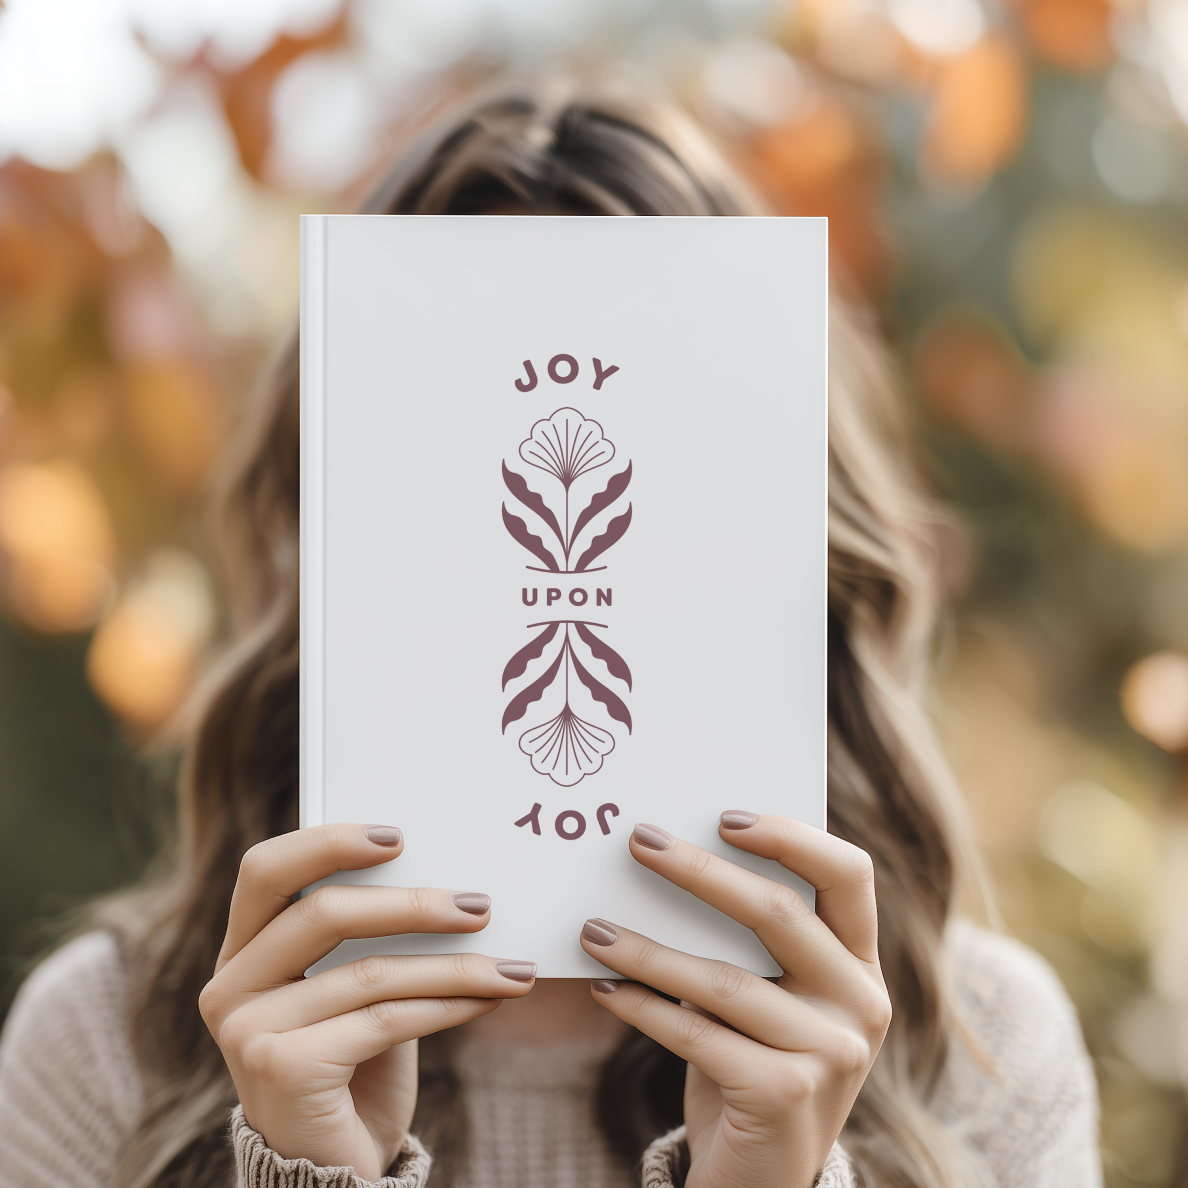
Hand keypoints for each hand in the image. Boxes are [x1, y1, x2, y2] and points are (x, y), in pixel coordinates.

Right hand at [199, 824, 536, 1178]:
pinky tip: (489, 998)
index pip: (266, 871)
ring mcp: (249, 1031)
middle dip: (413, 905)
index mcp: (243, 951)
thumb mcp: (356, 990)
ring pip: (371, 973)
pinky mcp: (283, 1070)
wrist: (332, 1169)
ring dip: (454, 967)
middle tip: (481, 906)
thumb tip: (445, 878)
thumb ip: (369, 938)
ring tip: (511, 968)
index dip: (328, 842)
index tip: (398, 836)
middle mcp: (230, 987)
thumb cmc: (352, 1065)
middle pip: (322, 913)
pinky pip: (385, 1020)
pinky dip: (448, 1005)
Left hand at [581, 813, 889, 1187]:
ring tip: (593, 929)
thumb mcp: (770, 1000)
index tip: (725, 817)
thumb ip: (749, 943)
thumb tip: (668, 858)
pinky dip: (642, 1008)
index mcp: (860, 965)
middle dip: (701, 871)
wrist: (760, 1183)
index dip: (791, 836)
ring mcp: (831, 1054)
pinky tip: (604, 989)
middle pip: (780, 913)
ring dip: (648, 949)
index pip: (848, 876)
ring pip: (724, 980)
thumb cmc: (752, 1068)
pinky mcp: (785, 1096)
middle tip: (639, 842)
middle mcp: (861, 1004)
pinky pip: (697, 1035)